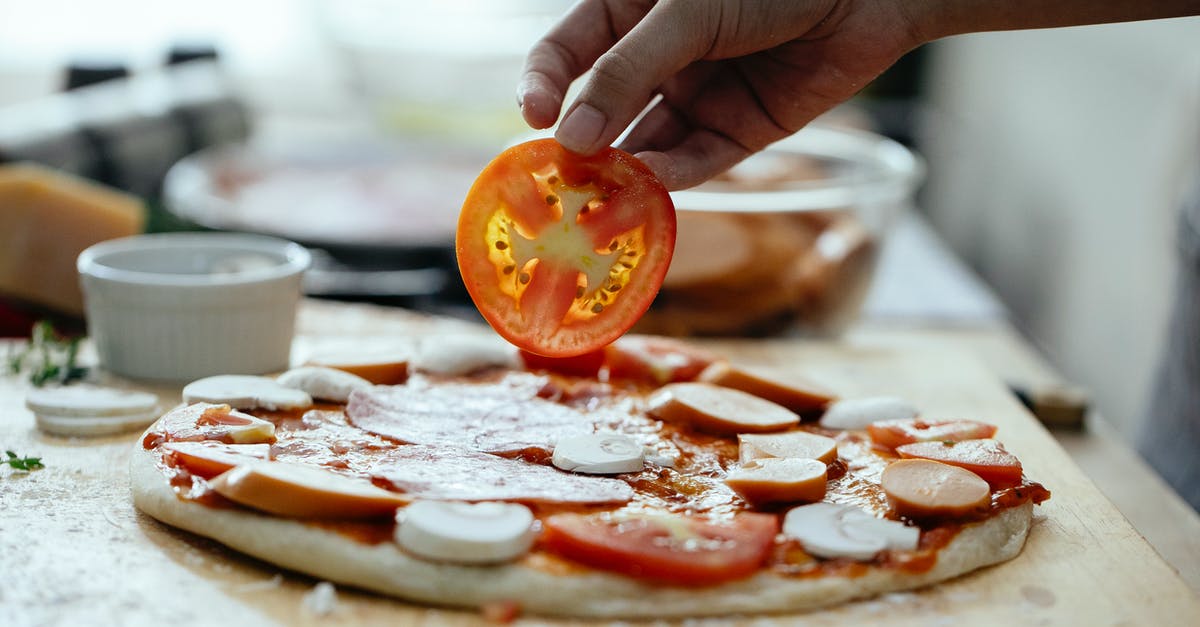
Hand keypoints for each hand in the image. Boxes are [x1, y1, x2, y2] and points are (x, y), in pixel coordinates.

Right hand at [517, 0, 923, 188]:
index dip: (545, 85)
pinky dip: (669, 178)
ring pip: (644, 142)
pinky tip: (648, 191)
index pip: (567, 52)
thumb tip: (570, 133)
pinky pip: (694, 160)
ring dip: (621, 171)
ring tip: (599, 200)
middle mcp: (658, 57)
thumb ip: (627, 71)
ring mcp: (697, 95)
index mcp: (632, 10)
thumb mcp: (687, 13)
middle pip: (602, 107)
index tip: (533, 119)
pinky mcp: (737, 131)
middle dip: (580, 143)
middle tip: (559, 180)